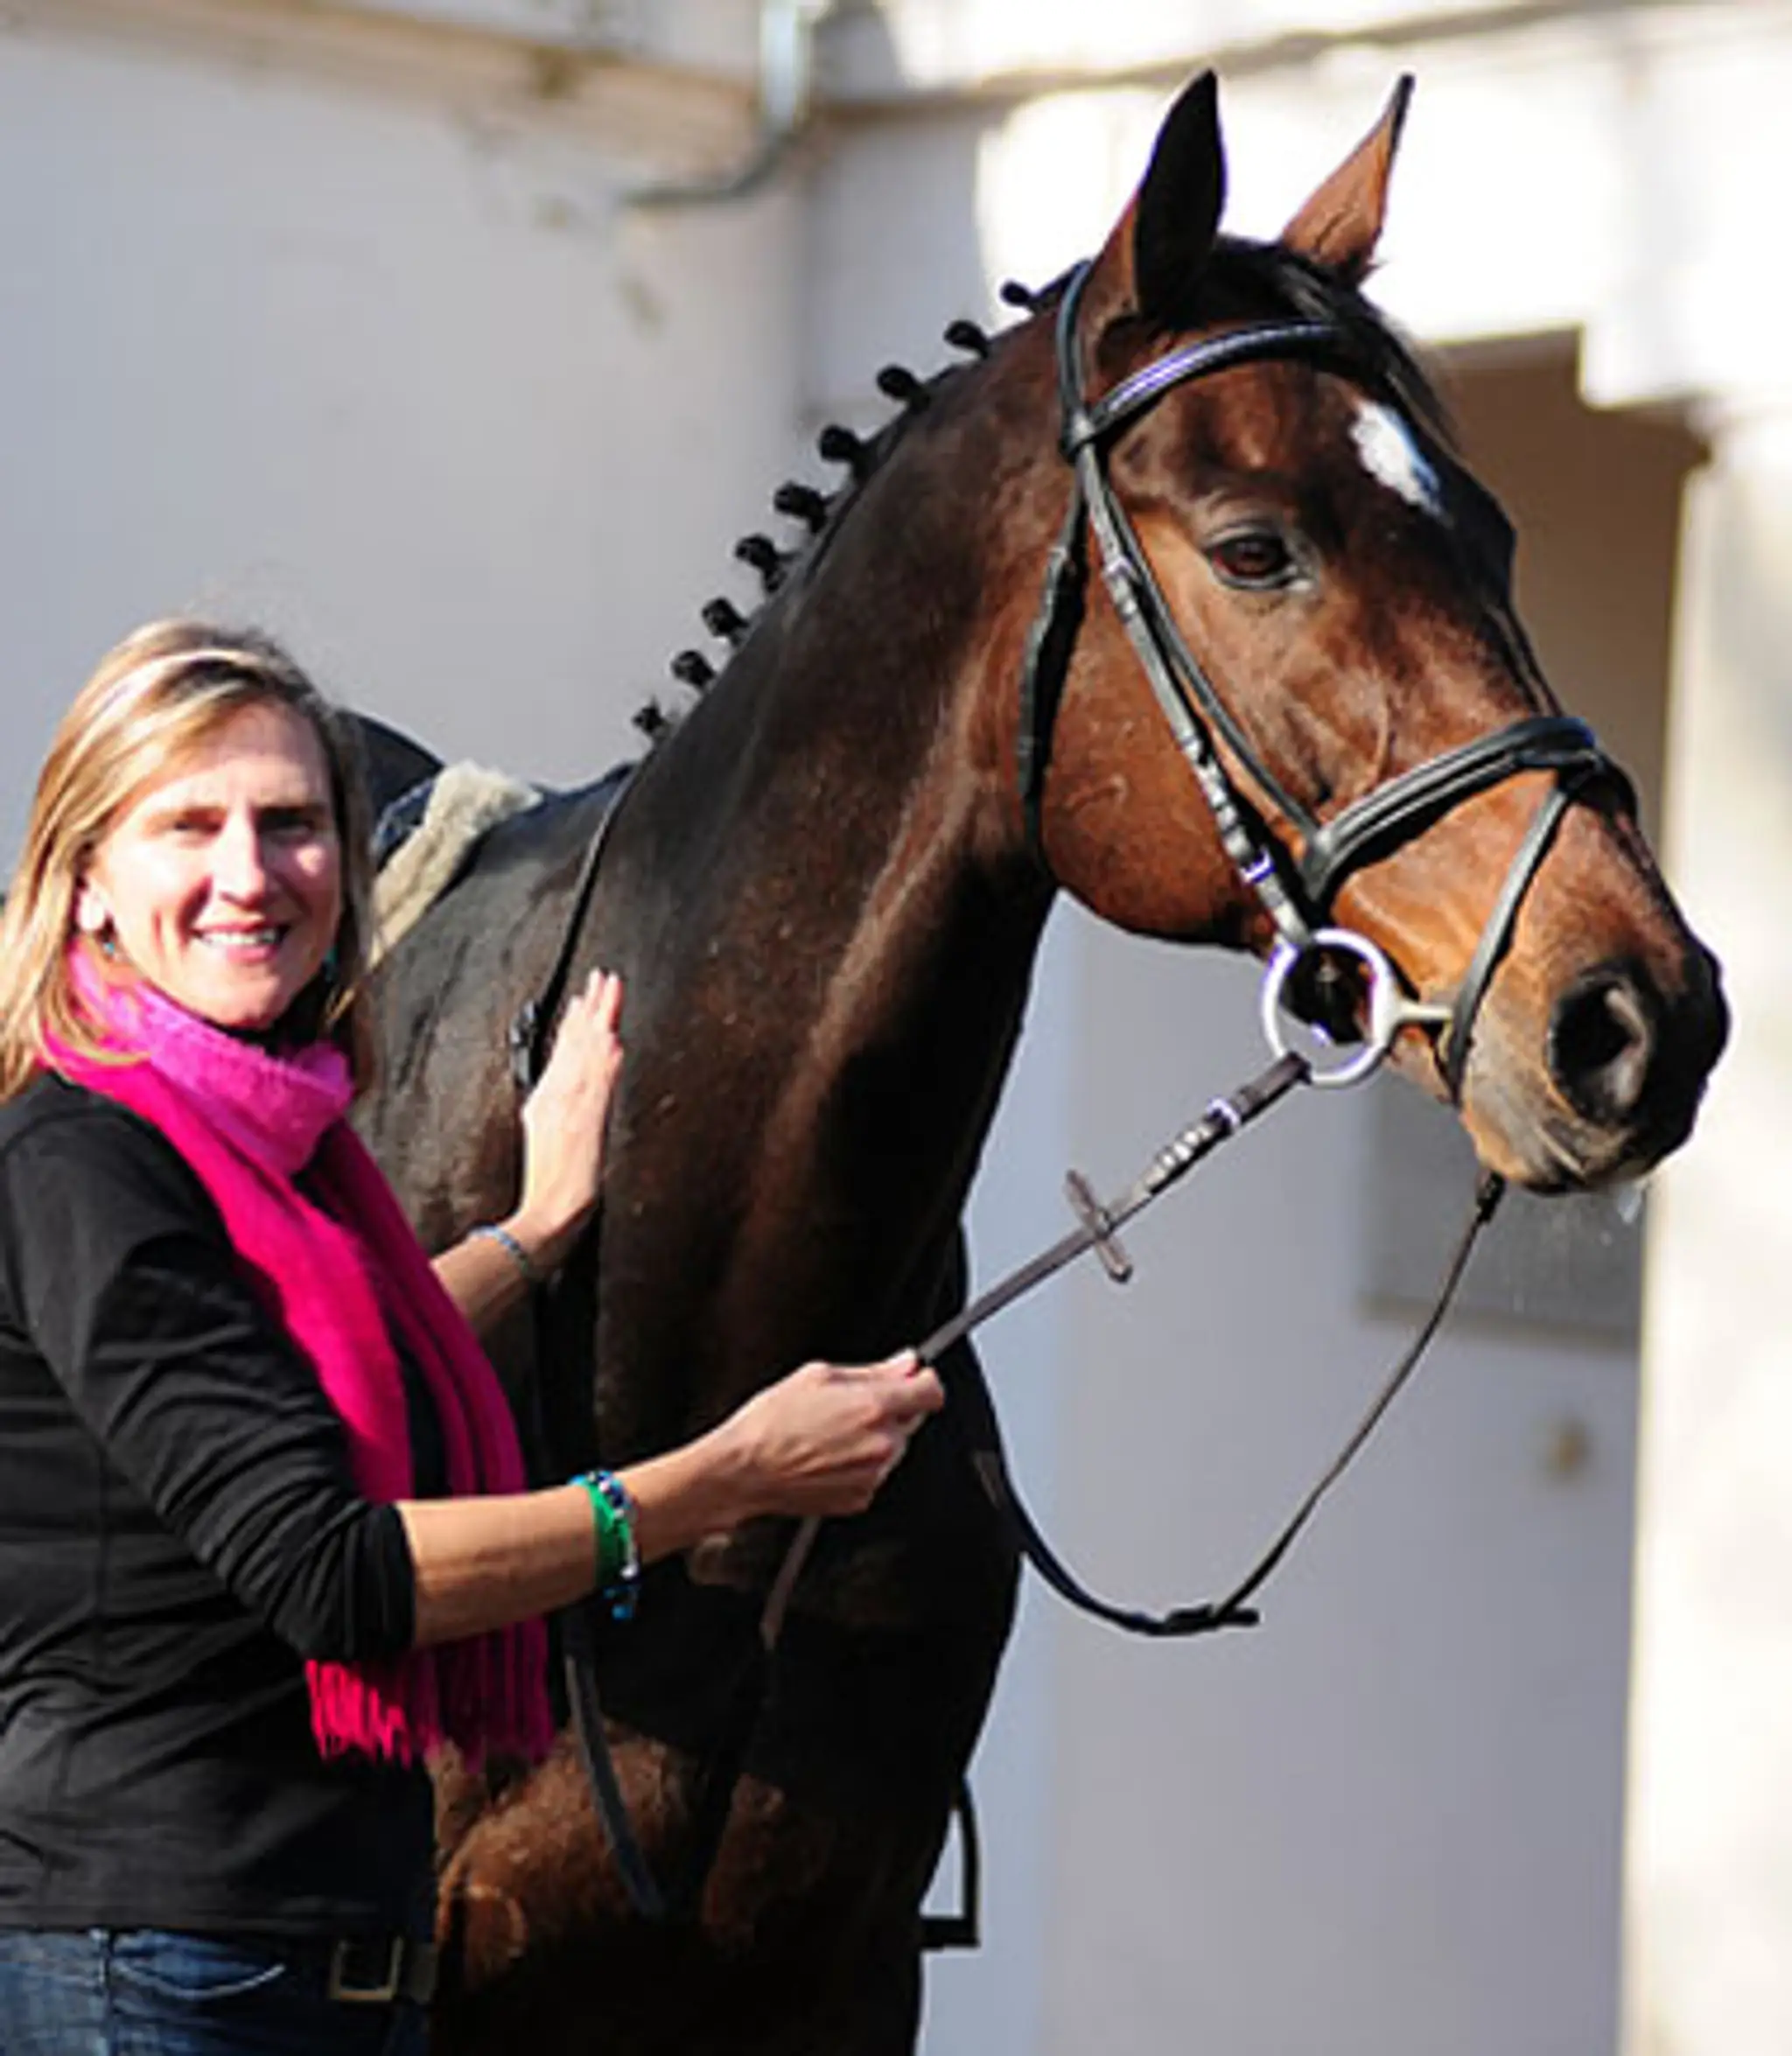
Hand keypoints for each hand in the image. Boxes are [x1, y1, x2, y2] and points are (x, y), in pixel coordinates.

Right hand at [510, 968, 623, 1271]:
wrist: (547, 1215)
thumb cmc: (546, 1187)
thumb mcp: (540, 1140)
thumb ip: (551, 1112)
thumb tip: (561, 1091)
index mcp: (547, 1100)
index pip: (564, 1049)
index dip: (577, 1020)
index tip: (587, 996)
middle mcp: (558, 1098)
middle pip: (577, 1043)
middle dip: (592, 1008)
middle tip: (604, 976)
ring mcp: (571, 1108)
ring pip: (588, 1054)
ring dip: (602, 1021)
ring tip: (612, 991)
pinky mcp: (584, 1123)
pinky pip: (597, 1086)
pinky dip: (605, 1061)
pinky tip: (614, 1042)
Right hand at [718, 1351, 944, 1519]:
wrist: (745, 1470)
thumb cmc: (772, 1422)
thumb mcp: (819, 1377)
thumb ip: (874, 1370)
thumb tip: (906, 1363)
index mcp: (874, 1407)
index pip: (932, 1392)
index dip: (922, 1382)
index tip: (912, 1380)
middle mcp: (882, 1444)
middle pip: (912, 1419)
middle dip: (891, 1410)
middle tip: (849, 1407)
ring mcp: (874, 1475)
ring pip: (894, 1447)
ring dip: (875, 1437)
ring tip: (831, 1434)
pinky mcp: (862, 1498)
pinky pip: (876, 1473)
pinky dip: (861, 1464)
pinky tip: (828, 1456)